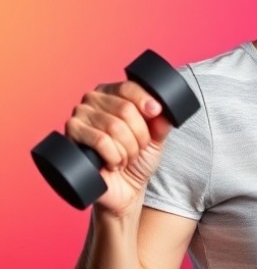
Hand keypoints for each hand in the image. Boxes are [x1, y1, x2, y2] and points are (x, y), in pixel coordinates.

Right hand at [65, 81, 172, 214]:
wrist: (125, 189)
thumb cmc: (140, 158)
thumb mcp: (157, 138)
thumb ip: (162, 122)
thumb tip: (164, 110)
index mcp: (113, 93)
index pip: (129, 87)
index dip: (145, 100)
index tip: (156, 113)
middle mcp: (92, 101)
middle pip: (125, 108)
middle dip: (140, 134)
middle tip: (140, 148)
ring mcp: (79, 118)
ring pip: (114, 126)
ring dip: (129, 148)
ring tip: (128, 158)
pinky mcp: (70, 138)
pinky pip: (99, 141)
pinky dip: (115, 156)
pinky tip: (115, 164)